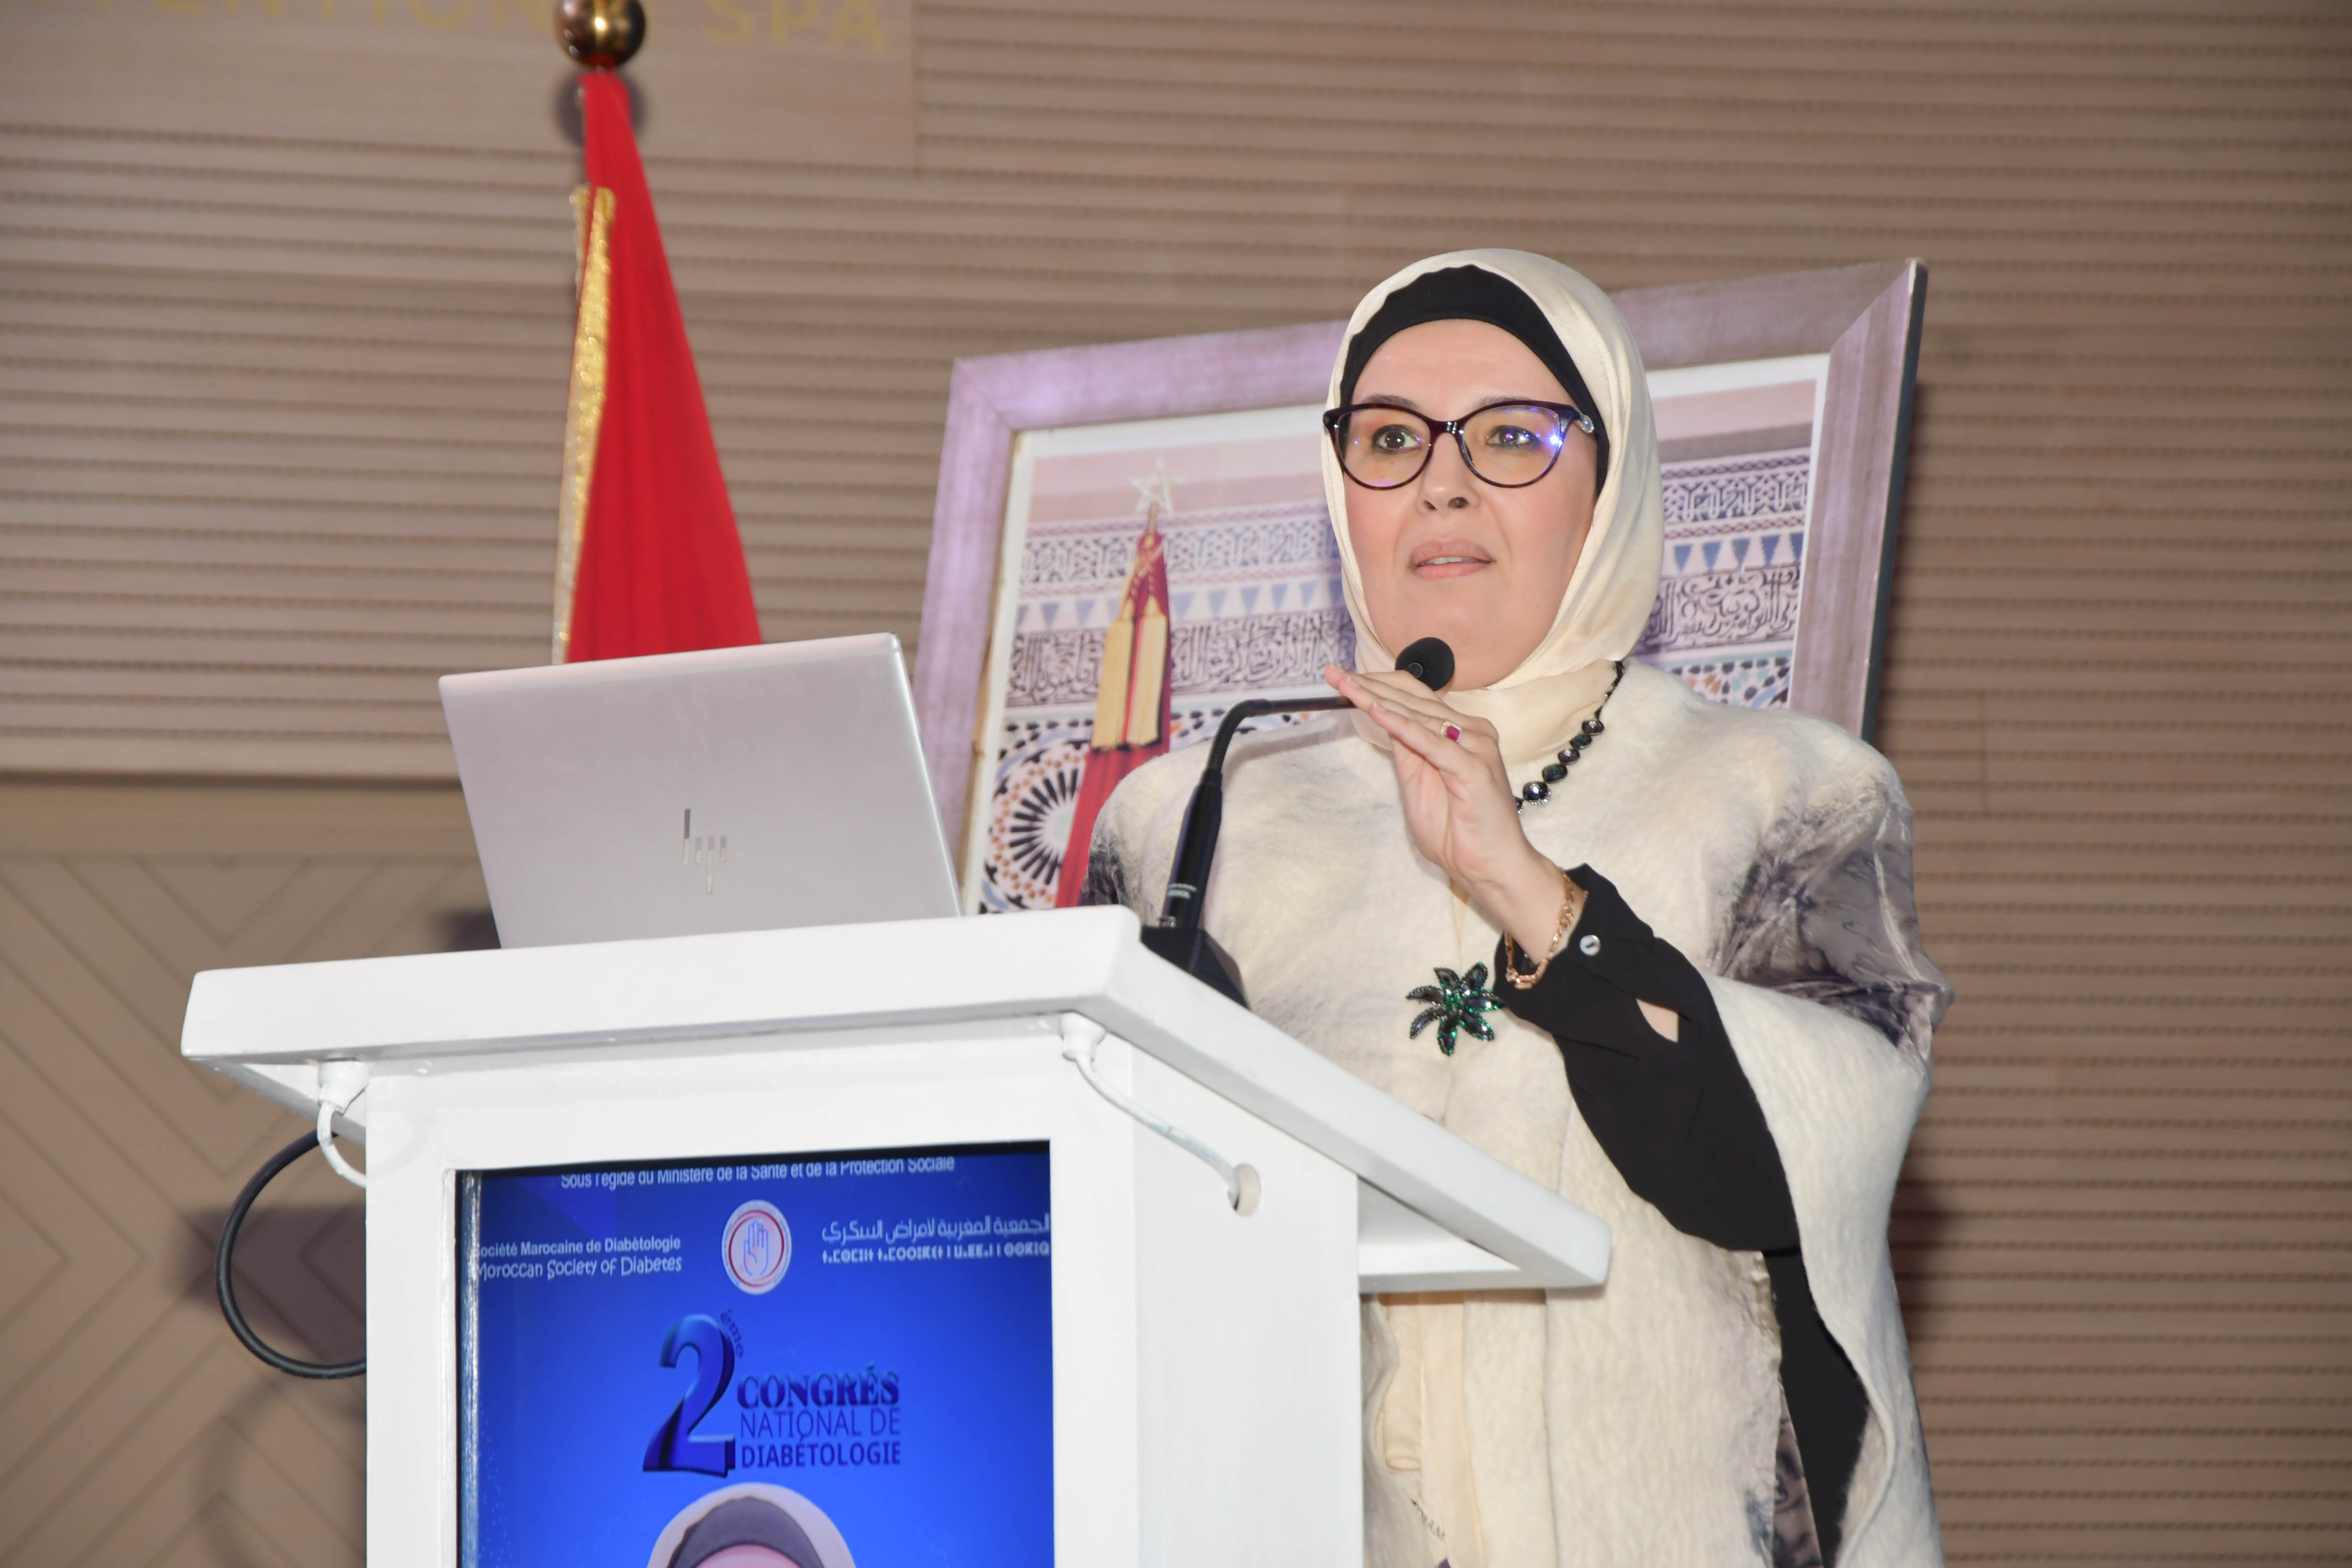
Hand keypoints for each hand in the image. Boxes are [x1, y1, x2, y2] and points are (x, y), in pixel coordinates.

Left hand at [1323, 663, 1569, 955]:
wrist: (1491, 867)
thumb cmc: (1458, 831)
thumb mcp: (1418, 784)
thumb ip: (1407, 751)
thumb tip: (1383, 718)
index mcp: (1459, 732)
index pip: (1414, 697)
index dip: (1378, 684)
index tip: (1342, 678)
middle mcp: (1471, 731)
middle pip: (1413, 699)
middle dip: (1369, 685)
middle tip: (1333, 673)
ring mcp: (1475, 747)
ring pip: (1418, 715)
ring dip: (1378, 700)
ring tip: (1346, 686)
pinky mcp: (1473, 768)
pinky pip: (1431, 743)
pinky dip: (1402, 727)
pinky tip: (1375, 712)